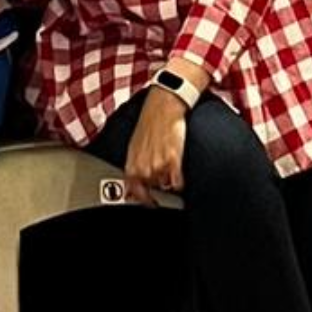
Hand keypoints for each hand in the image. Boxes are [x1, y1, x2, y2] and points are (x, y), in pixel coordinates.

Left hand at [124, 86, 189, 200]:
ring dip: (169, 182)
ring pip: (166, 188)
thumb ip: (133, 169)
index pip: (135, 193)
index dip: (143, 199)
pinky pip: (179, 184)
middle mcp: (143, 168)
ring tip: (170, 168)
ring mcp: (158, 166)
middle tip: (163, 176)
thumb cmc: (149, 125)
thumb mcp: (134, 148)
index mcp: (132, 165)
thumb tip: (130, 191)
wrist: (162, 108)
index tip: (150, 202)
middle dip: (158, 187)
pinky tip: (180, 174)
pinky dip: (181, 183)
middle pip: (153, 192)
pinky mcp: (173, 161)